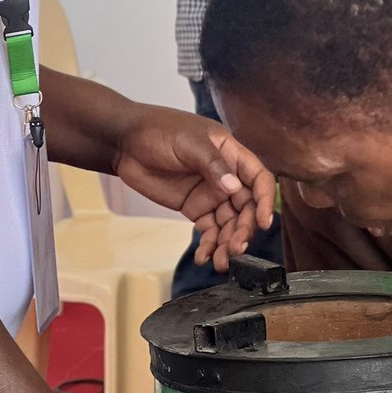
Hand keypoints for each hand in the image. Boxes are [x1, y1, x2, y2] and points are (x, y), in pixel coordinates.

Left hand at [113, 104, 275, 270]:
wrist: (125, 142)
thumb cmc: (159, 130)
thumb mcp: (188, 142)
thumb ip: (212, 164)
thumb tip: (235, 188)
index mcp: (231, 153)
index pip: (258, 178)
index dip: (266, 200)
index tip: (264, 222)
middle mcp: (226, 176)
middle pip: (246, 207)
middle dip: (244, 229)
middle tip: (235, 249)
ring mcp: (210, 194)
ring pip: (229, 223)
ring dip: (228, 243)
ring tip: (220, 262)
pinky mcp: (194, 208)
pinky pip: (209, 230)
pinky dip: (209, 245)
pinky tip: (204, 258)